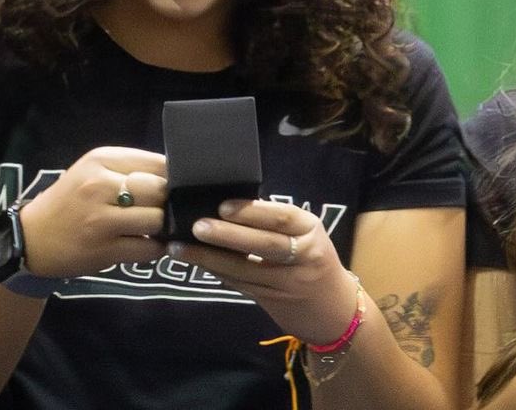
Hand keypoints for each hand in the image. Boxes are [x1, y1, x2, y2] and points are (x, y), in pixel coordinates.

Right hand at [18, 146, 168, 277]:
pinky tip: (144, 244)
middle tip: (159, 209)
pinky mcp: (103, 250)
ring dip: (162, 227)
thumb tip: (177, 174)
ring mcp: (101, 220)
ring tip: (151, 228)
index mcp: (100, 160)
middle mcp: (99, 186)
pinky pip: (149, 249)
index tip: (170, 187)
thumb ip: (131, 168)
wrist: (29, 238)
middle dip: (167, 202)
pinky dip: (154, 249)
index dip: (172, 177)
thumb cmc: (70, 201)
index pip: (158, 163)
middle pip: (160, 190)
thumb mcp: (94, 171)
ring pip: (157, 220)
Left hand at [167, 199, 358, 345]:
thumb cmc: (314, 260)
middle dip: (228, 236)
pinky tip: (197, 264)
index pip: (282, 217)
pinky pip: (241, 284)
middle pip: (264, 245)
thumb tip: (227, 205)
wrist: (336, 310)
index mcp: (311, 229)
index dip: (252, 212)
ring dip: (210, 258)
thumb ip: (276, 223)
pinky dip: (218, 273)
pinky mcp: (273, 301)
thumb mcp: (306, 235)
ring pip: (246, 270)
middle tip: (197, 226)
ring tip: (180, 248)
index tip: (223, 206)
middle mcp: (303, 255)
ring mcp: (289, 282)